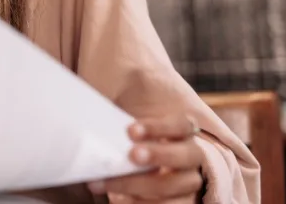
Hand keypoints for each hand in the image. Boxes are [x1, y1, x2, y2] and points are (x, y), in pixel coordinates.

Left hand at [88, 114, 204, 202]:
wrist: (126, 154)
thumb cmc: (126, 131)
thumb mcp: (126, 110)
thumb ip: (120, 103)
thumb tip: (96, 93)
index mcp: (180, 129)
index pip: (181, 124)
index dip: (158, 127)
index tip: (130, 130)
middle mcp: (189, 154)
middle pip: (185, 156)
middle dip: (159, 155)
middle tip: (131, 155)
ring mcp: (186, 179)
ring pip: (177, 186)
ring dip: (144, 185)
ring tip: (111, 184)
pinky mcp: (177, 200)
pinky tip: (119, 199)